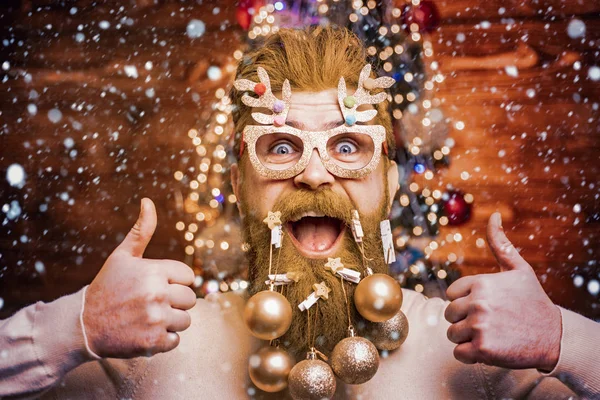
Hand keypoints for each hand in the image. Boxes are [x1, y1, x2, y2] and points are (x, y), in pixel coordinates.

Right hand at [83, 198, 195, 357]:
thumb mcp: (122, 256)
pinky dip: (162, 340)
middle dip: (174, 302)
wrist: (83, 325)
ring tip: (146, 317)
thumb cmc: (107, 287)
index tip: (156, 286)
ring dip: (170, 321)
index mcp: (154, 271)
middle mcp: (157, 294)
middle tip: (150, 304)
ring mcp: (156, 318)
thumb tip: (148, 201)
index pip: (189, 277)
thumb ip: (141, 230)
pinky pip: (176, 340)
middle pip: (190, 299)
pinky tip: (143, 331)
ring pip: (185, 320)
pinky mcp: (154, 342)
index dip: (175, 282)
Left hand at [444, 212, 561, 370]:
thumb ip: (501, 244)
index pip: (451, 294)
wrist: (555, 336)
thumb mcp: (519, 269)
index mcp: (481, 283)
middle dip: (464, 320)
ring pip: (452, 334)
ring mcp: (479, 326)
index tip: (484, 306)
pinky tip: (489, 348)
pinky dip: (471, 355)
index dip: (465, 302)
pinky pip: (459, 353)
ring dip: (467, 338)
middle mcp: (478, 302)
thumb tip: (494, 216)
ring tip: (490, 335)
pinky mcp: (482, 348)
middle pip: (449, 314)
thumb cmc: (533, 301)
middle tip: (488, 323)